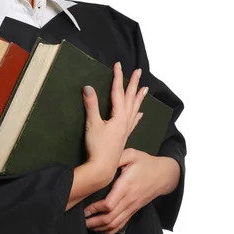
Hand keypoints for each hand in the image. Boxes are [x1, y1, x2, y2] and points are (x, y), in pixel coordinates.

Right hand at [82, 63, 146, 185]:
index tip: (118, 65)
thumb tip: (88, 87)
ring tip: (145, 88)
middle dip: (134, 84)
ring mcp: (125, 129)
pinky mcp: (123, 136)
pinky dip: (137, 115)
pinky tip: (141, 113)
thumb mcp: (92, 124)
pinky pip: (133, 121)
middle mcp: (125, 121)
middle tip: (138, 72)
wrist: (102, 168)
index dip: (118, 77)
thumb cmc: (97, 147)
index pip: (118, 92)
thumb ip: (91, 105)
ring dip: (139, 97)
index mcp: (118, 116)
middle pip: (131, 98)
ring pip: (135, 108)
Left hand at [83, 148, 176, 233]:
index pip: (110, 204)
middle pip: (110, 218)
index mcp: (127, 185)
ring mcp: (132, 207)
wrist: (164, 175)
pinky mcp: (134, 210)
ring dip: (100, 227)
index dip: (96, 209)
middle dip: (94, 221)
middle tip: (81, 219)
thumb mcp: (131, 154)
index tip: (85, 208)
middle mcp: (129, 199)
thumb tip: (101, 161)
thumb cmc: (145, 162)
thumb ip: (116, 157)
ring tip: (88, 225)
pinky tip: (100, 228)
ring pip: (115, 224)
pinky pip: (122, 225)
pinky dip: (110, 230)